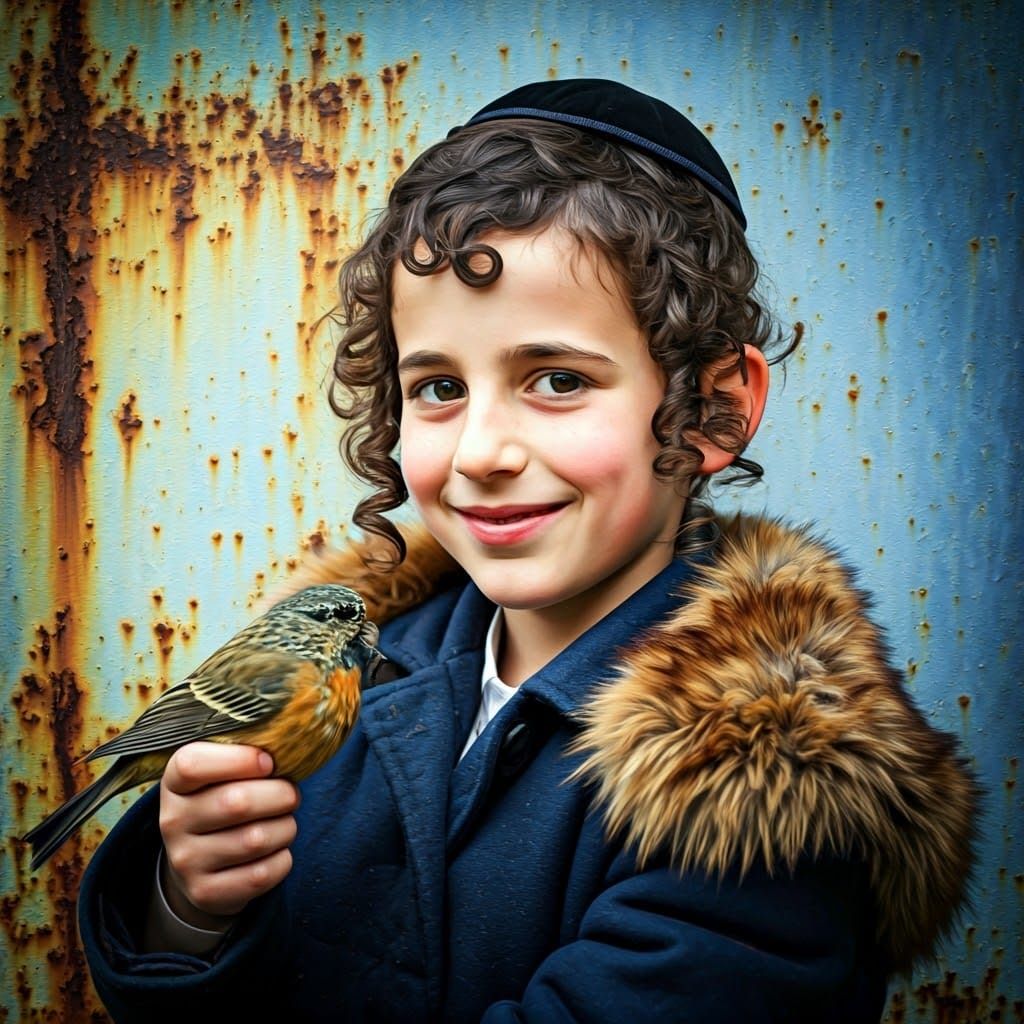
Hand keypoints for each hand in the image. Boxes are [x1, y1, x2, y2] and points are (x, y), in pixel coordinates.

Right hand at [159, 742, 299, 925]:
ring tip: (285, 821)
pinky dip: (282, 859)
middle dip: (281, 795)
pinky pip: (261, 875)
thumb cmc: (222, 800)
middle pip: (237, 802)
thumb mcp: (220, 773)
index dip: (240, 759)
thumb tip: (288, 744)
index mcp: (174, 782)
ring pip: (255, 839)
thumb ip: (244, 754)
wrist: (198, 863)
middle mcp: (172, 821)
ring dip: (286, 827)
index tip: (268, 762)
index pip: (193, 764)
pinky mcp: (205, 892)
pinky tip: (277, 850)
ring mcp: (185, 861)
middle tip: (291, 794)